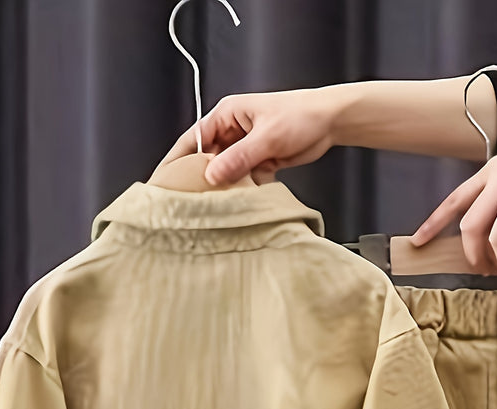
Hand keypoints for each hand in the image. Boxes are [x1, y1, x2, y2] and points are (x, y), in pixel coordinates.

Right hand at [153, 88, 335, 185]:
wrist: (330, 122)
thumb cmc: (301, 115)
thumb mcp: (267, 137)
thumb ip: (239, 157)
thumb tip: (212, 175)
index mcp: (227, 115)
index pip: (193, 138)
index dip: (178, 159)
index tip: (166, 180)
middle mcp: (233, 131)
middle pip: (208, 158)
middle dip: (202, 178)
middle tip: (191, 201)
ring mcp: (246, 148)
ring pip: (226, 171)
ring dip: (225, 187)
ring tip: (216, 205)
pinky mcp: (260, 162)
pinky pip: (244, 179)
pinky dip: (243, 190)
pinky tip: (243, 201)